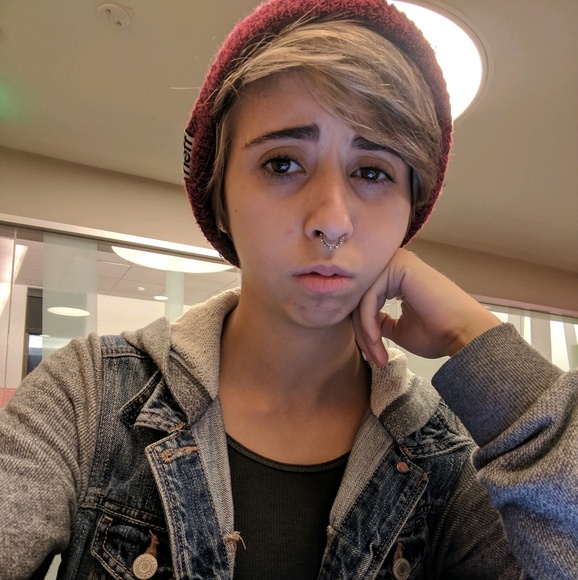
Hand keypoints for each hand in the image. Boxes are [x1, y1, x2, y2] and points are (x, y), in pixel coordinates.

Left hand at [352, 249, 499, 365]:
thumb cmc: (438, 334)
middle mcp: (396, 266)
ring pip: (363, 299)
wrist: (464, 334)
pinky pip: (369, 296)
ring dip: (366, 331)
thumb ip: (379, 321)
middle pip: (362, 299)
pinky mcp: (399, 266)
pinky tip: (376, 340)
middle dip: (363, 333)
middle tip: (374, 358)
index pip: (367, 301)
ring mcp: (398, 262)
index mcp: (397, 278)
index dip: (365, 331)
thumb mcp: (398, 329)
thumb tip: (361, 323)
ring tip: (377, 355)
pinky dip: (368, 322)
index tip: (373, 356)